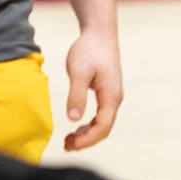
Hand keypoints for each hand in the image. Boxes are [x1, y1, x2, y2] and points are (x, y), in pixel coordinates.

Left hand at [60, 25, 122, 149]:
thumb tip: (73, 118)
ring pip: (102, 123)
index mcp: (111, 96)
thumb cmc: (89, 50)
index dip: (88, 140)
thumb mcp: (79, 72)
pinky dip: (89, 125)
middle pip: (104, 129)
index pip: (103, 127)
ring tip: (68, 140)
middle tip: (66, 146)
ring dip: (87, 134)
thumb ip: (76, 95)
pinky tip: (75, 126)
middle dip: (87, 141)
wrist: (99, 33)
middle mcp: (114, 99)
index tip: (71, 144)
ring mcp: (111, 96)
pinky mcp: (106, 92)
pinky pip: (100, 115)